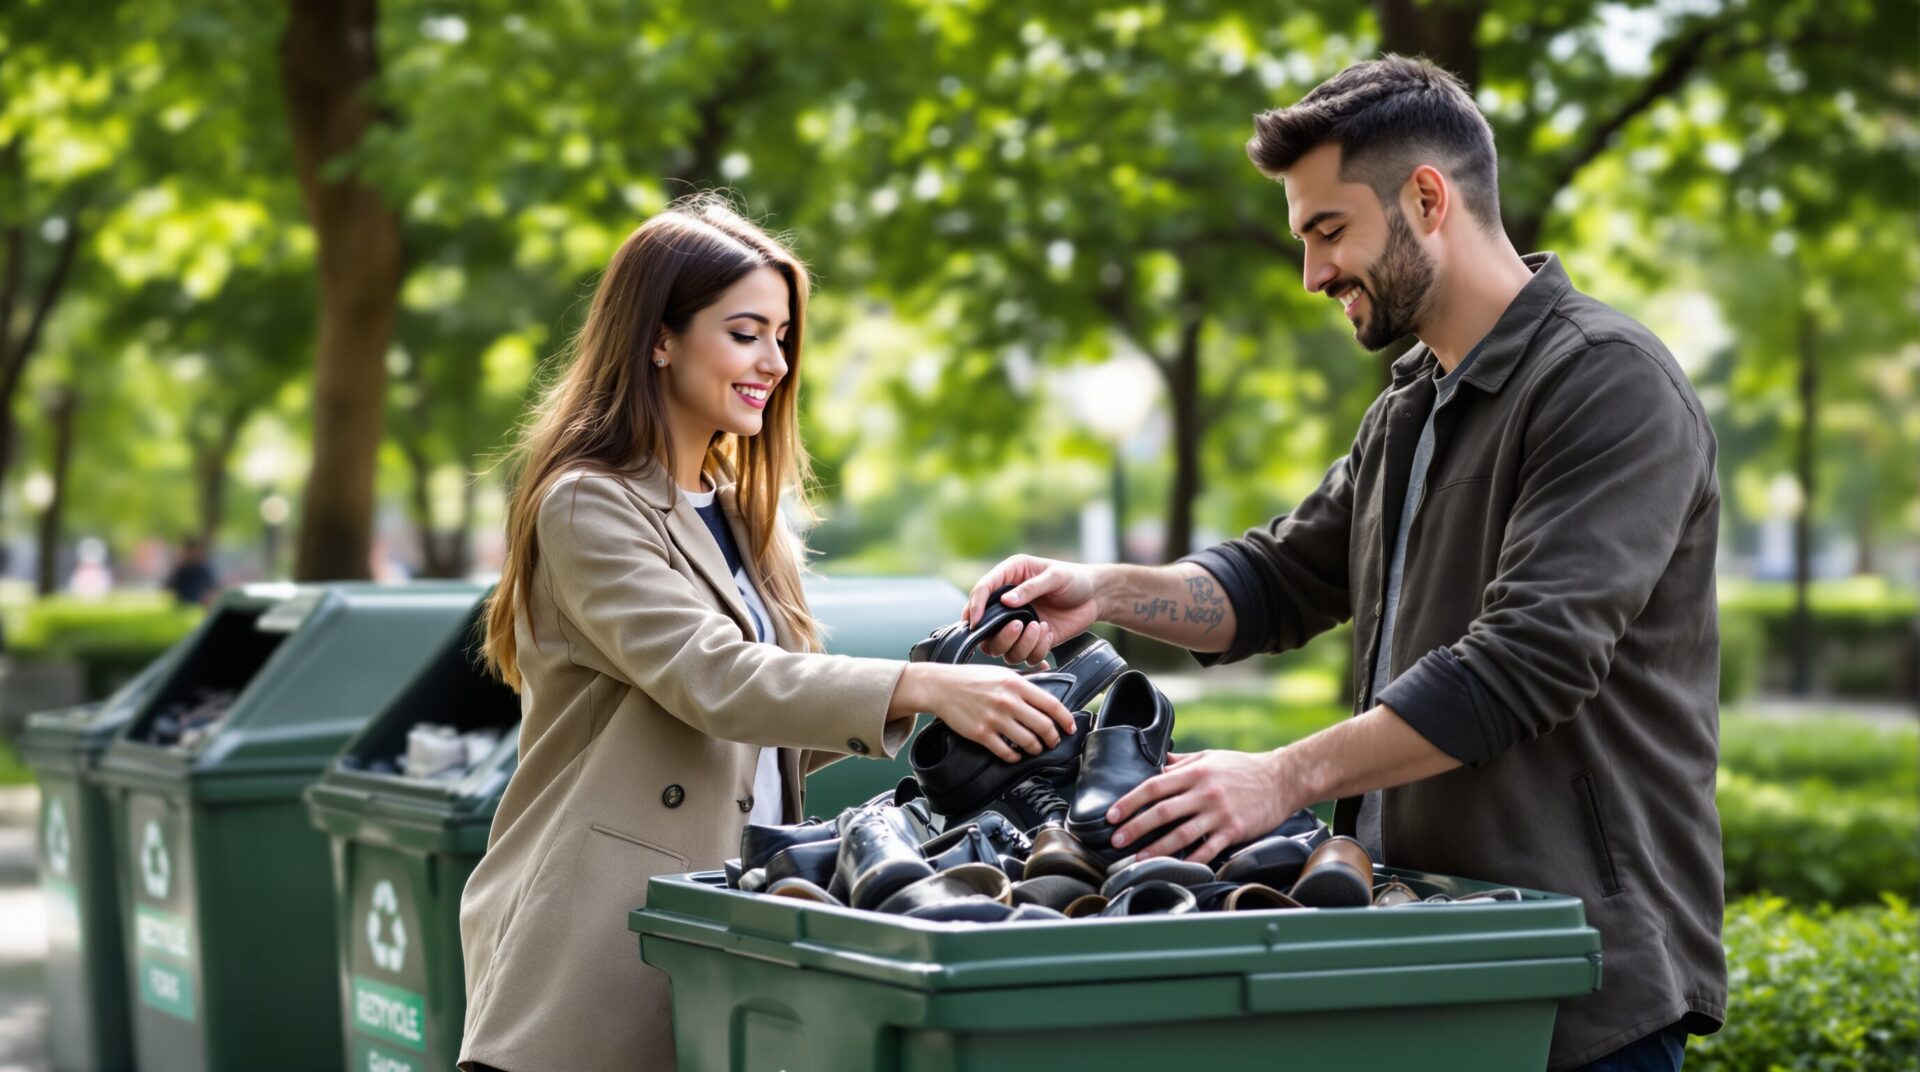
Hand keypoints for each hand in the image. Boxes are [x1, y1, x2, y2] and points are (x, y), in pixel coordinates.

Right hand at [901, 663, 1077, 763]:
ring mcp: (995, 719)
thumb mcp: (1002, 672)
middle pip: (1044, 727)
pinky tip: (1015, 755)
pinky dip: (1014, 757)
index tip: (1070, 728)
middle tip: (1052, 741)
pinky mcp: (981, 733)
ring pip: (1028, 742)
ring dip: (1035, 749)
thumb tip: (1048, 679)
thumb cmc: (971, 678)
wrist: (941, 686)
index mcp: (1016, 684)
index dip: (1066, 719)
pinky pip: (1006, 752)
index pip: (1051, 705)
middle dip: (1053, 738)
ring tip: (1034, 748)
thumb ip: (1026, 680)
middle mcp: (1008, 701)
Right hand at [966, 554, 1102, 663]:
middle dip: (1000, 634)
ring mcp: (1019, 624)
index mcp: (1009, 577)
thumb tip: (1006, 601)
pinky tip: (1049, 634)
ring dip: (1021, 643)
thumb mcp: (1054, 576)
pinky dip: (1037, 649)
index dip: (974, 606)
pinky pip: (1026, 656)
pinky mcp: (1032, 641)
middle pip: (986, 629)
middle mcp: (1009, 603)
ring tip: (1040, 627)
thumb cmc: (1074, 578)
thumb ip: (1030, 588)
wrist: (1096, 597)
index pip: (981, 591)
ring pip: (1004, 648)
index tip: (974, 621)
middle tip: (1019, 625)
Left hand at [1105, 749, 1296, 861]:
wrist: (1282, 779)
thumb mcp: (1209, 757)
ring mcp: (1219, 813)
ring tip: (1137, 859)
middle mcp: (1204, 793)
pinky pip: (1208, 850)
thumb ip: (1180, 763)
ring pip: (1182, 834)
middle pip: (1162, 811)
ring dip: (1157, 848)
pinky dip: (1191, 860)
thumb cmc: (1243, 767)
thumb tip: (1155, 764)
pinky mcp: (1233, 831)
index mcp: (1195, 772)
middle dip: (1135, 827)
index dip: (1130, 801)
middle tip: (1116, 839)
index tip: (1112, 814)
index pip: (1154, 786)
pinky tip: (1175, 868)